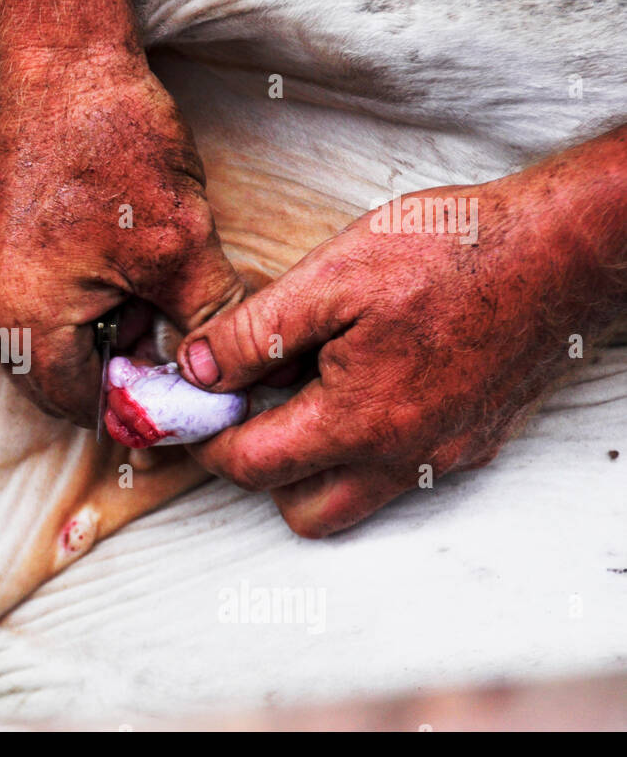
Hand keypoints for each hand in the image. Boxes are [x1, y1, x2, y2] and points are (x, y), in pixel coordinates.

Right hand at [0, 58, 243, 424]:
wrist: (59, 61)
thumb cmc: (111, 143)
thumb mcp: (181, 243)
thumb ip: (205, 321)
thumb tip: (229, 368)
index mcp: (21, 317)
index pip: (79, 404)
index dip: (136, 408)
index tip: (178, 401)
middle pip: (52, 381)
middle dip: (112, 372)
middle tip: (165, 342)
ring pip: (40, 345)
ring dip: (92, 338)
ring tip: (141, 293)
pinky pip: (24, 309)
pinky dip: (69, 307)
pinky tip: (110, 270)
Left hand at [176, 128, 626, 536]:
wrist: (565, 246)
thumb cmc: (454, 250)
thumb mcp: (332, 276)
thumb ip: (254, 332)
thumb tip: (196, 368)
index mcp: (359, 420)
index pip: (252, 465)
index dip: (205, 441)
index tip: (190, 412)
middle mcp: (405, 456)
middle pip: (300, 509)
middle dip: (258, 470)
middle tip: (242, 412)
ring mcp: (446, 455)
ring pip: (353, 500)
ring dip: (312, 467)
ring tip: (299, 395)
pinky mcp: (475, 441)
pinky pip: (401, 472)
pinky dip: (363, 449)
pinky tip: (358, 386)